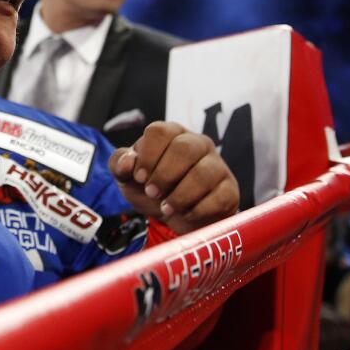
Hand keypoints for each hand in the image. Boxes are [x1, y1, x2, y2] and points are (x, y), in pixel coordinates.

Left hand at [110, 121, 239, 234]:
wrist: (175, 219)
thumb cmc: (152, 189)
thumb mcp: (129, 178)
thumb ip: (120, 165)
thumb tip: (128, 162)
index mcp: (171, 134)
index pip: (159, 131)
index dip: (147, 155)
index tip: (139, 177)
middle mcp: (197, 144)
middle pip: (184, 148)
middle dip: (164, 175)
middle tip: (152, 193)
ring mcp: (217, 166)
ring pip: (203, 173)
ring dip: (180, 195)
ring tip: (166, 209)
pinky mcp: (229, 190)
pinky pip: (218, 197)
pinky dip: (197, 210)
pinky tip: (185, 214)